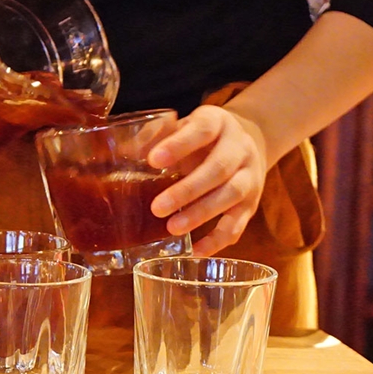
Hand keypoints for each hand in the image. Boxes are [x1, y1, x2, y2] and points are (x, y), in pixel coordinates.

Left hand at [147, 105, 268, 256]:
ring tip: (172, 228)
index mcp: (218, 123)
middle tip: (157, 208)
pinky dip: (217, 240)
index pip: (201, 130)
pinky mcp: (251, 204)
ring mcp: (249, 176)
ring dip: (201, 214)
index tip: (153, 160)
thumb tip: (121, 153)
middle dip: (187, 190)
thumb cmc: (201, 138)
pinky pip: (238, 224)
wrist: (246, 142)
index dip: (178, 145)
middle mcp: (239, 148)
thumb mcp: (182, 127)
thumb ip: (155, 136)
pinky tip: (195, 250)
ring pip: (231, 195)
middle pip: (218, 168)